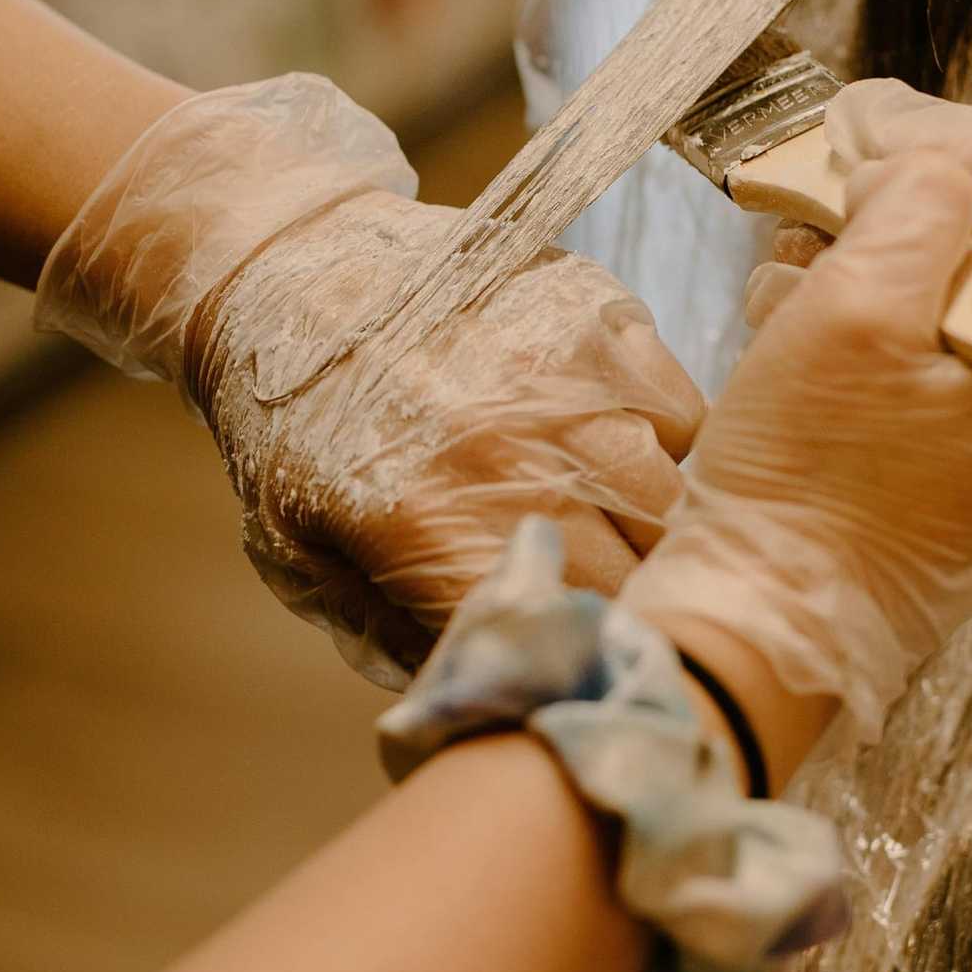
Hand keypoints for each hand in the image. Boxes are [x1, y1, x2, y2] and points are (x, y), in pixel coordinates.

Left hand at [38, 76, 702, 683]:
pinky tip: (623, 453)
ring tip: (626, 534)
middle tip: (620, 611)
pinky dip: (669, 447)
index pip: (563, 634)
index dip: (589, 663)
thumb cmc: (295, 425)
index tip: (593, 672)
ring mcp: (565, 382)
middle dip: (639, 605)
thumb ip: (403, 634)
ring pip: (678, 497)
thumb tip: (503, 702)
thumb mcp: (311, 552)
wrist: (286, 269)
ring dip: (661, 529)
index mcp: (427, 525)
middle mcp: (508, 456)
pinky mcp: (600, 319)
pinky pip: (686, 414)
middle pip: (639, 573)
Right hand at [624, 81, 971, 753]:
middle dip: (902, 203)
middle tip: (806, 210)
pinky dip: (894, 337)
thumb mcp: (853, 303)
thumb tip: (922, 165)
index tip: (842, 141)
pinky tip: (818, 353)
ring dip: (886, 269)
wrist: (782, 630)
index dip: (931, 133)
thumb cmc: (807, 483)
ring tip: (795, 294)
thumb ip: (914, 198)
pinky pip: (963, 368)